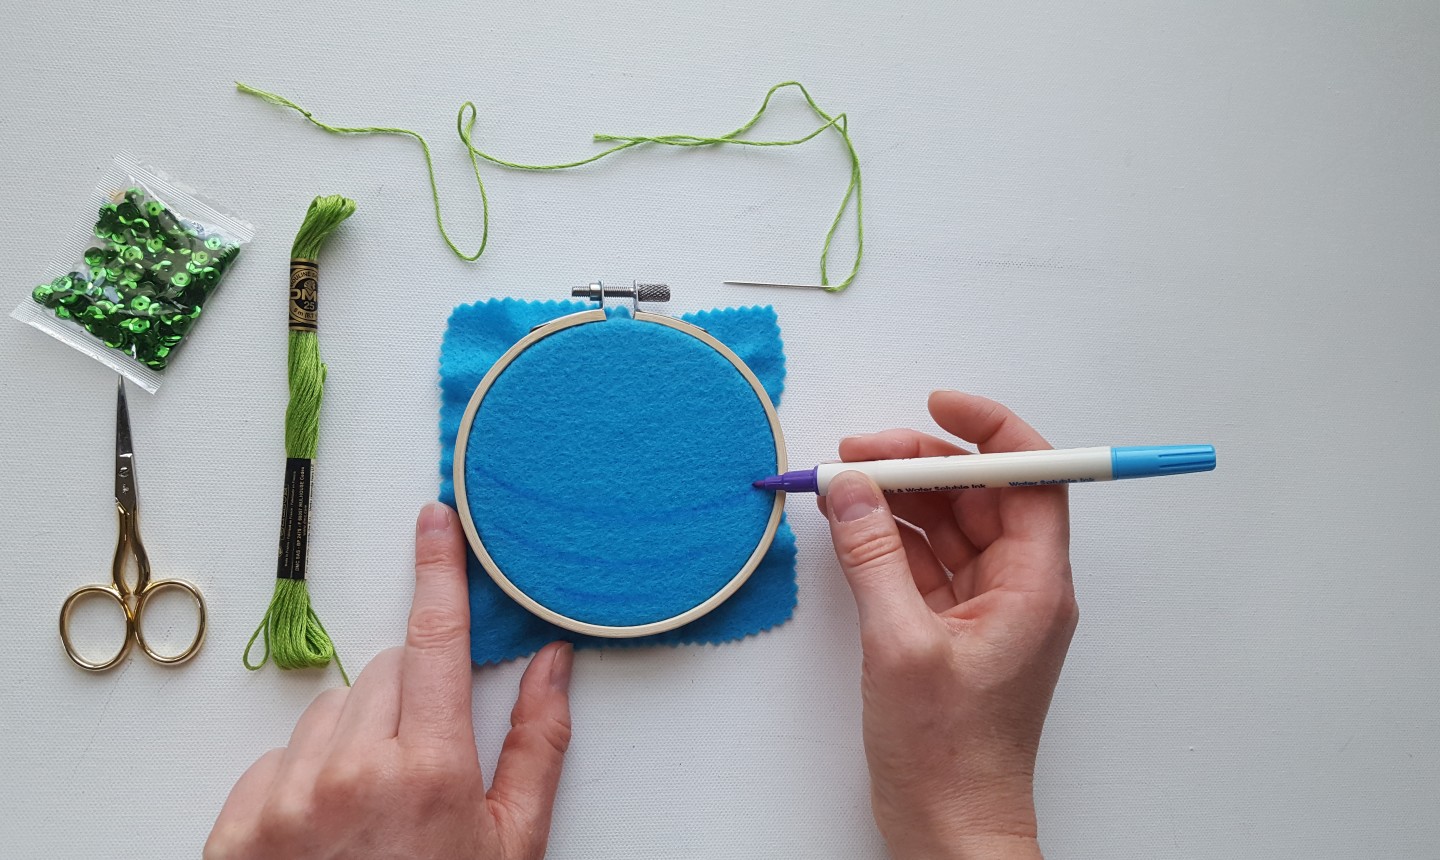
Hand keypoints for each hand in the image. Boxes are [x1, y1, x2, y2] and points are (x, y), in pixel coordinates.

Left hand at [206, 503, 574, 859]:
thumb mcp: (512, 844)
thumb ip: (537, 745)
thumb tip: (552, 665)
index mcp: (430, 769)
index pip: (434, 641)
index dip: (438, 571)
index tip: (433, 521)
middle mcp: (351, 771)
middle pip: (382, 672)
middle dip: (407, 698)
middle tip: (423, 759)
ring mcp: (286, 799)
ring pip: (327, 714)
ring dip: (352, 740)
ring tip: (371, 809)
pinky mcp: (238, 828)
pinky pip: (272, 760)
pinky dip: (298, 779)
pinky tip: (325, 828)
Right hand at [821, 391, 1076, 859]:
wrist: (951, 829)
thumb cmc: (950, 755)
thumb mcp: (900, 643)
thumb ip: (873, 556)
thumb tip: (848, 487)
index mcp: (1035, 586)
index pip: (1033, 477)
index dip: (992, 431)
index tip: (939, 404)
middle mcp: (1020, 588)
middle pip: (982, 494)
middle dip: (924, 463)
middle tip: (860, 453)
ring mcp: (986, 608)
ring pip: (950, 525)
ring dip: (899, 499)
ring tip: (843, 482)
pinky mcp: (952, 628)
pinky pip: (926, 560)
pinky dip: (890, 538)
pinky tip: (852, 524)